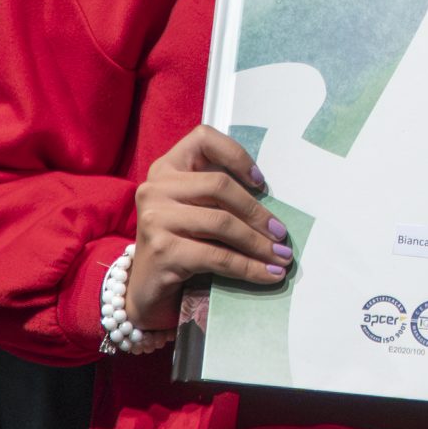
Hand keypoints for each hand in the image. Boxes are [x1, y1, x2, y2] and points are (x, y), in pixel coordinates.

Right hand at [129, 125, 287, 330]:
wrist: (146, 289)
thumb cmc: (180, 245)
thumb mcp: (195, 212)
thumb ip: (219, 197)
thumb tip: (273, 210)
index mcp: (166, 168)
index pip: (202, 138)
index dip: (236, 155)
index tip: (260, 183)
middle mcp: (155, 188)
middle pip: (220, 186)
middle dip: (257, 213)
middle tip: (281, 234)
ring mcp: (155, 218)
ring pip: (222, 223)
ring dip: (259, 244)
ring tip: (281, 257)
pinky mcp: (162, 250)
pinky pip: (218, 256)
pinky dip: (249, 267)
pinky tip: (268, 275)